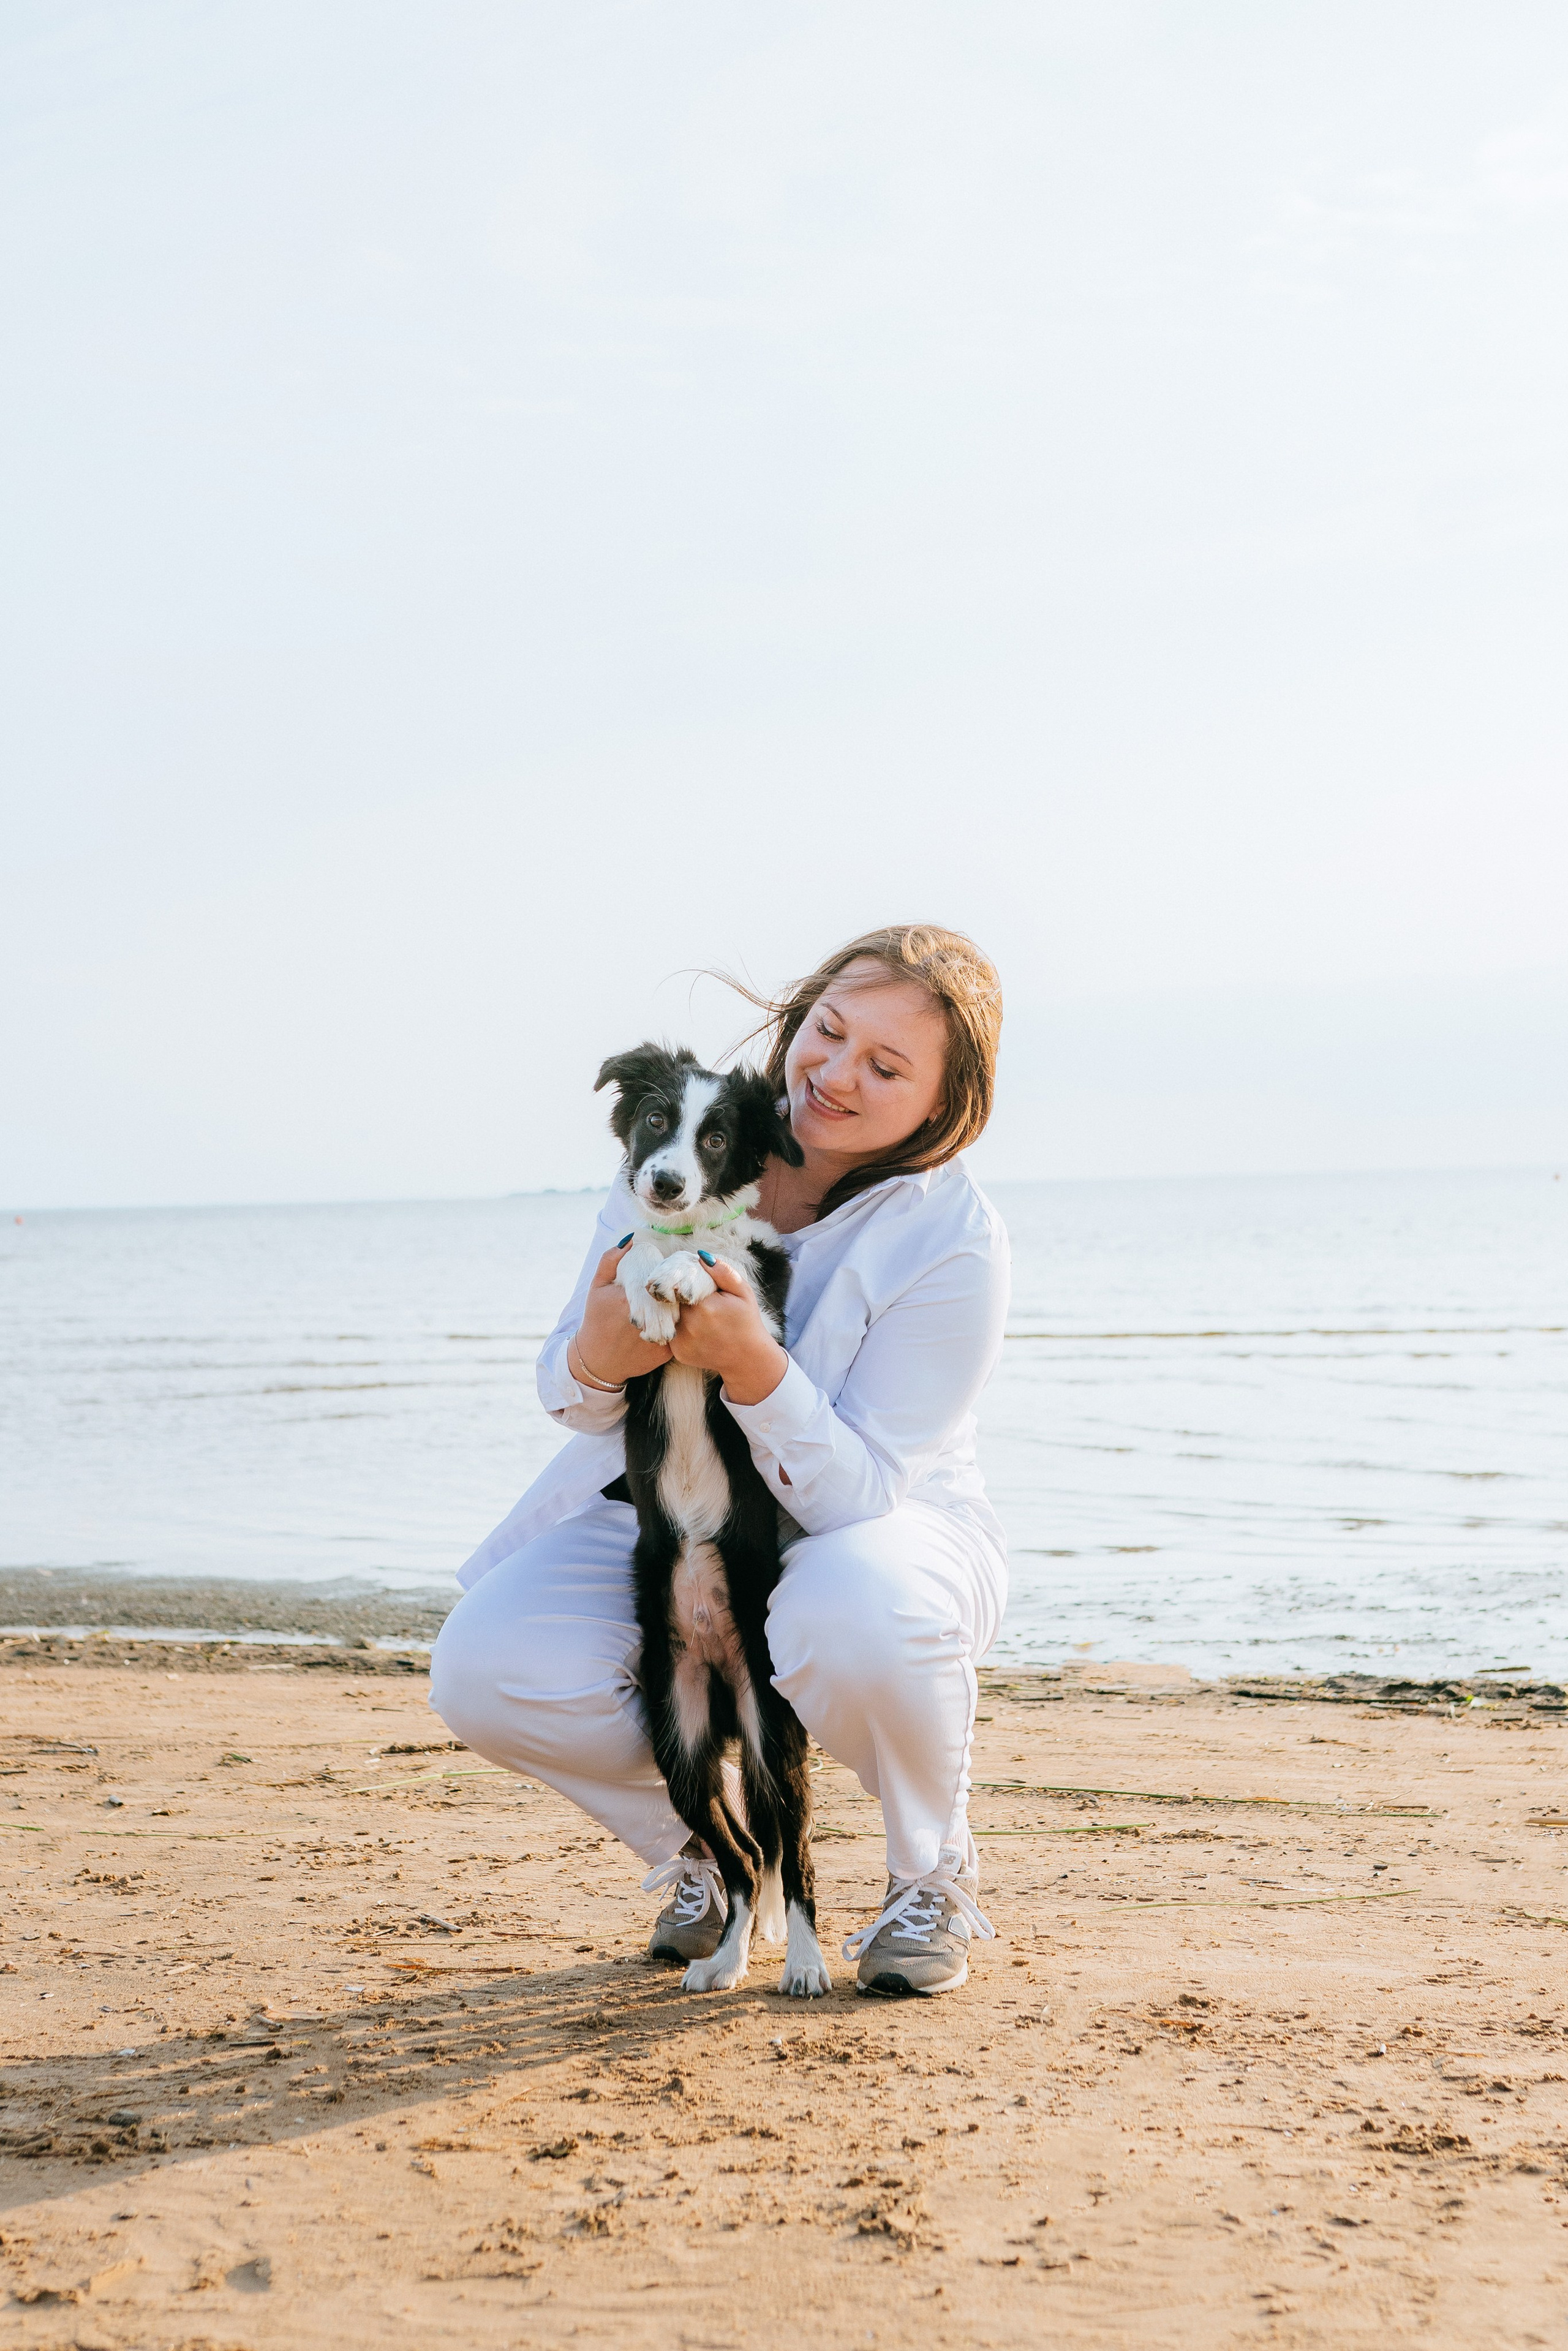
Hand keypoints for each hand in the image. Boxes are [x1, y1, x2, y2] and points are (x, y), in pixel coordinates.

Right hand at [571, 1242, 672, 1386]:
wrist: (597, 1360)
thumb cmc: (597, 1319)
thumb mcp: (597, 1287)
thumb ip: (610, 1260)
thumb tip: (630, 1240)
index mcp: (629, 1297)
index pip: (658, 1278)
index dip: (664, 1275)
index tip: (661, 1278)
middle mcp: (645, 1317)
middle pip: (673, 1295)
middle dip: (675, 1291)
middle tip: (674, 1287)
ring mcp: (656, 1336)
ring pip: (680, 1314)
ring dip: (679, 1308)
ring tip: (672, 1304)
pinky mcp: (665, 1353)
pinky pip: (681, 1333)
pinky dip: (679, 1326)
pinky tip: (671, 1322)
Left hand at [667, 1255, 788, 1406]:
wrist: (747, 1358)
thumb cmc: (747, 1321)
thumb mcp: (742, 1292)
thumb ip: (723, 1272)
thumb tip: (701, 1256)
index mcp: (704, 1306)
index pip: (681, 1284)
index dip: (683, 1282)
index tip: (690, 1284)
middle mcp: (689, 1324)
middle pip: (673, 1300)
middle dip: (678, 1296)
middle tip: (691, 1297)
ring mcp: (682, 1341)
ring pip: (670, 1316)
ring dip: (676, 1311)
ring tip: (694, 1312)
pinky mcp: (679, 1353)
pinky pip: (671, 1333)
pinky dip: (678, 1328)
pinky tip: (693, 1328)